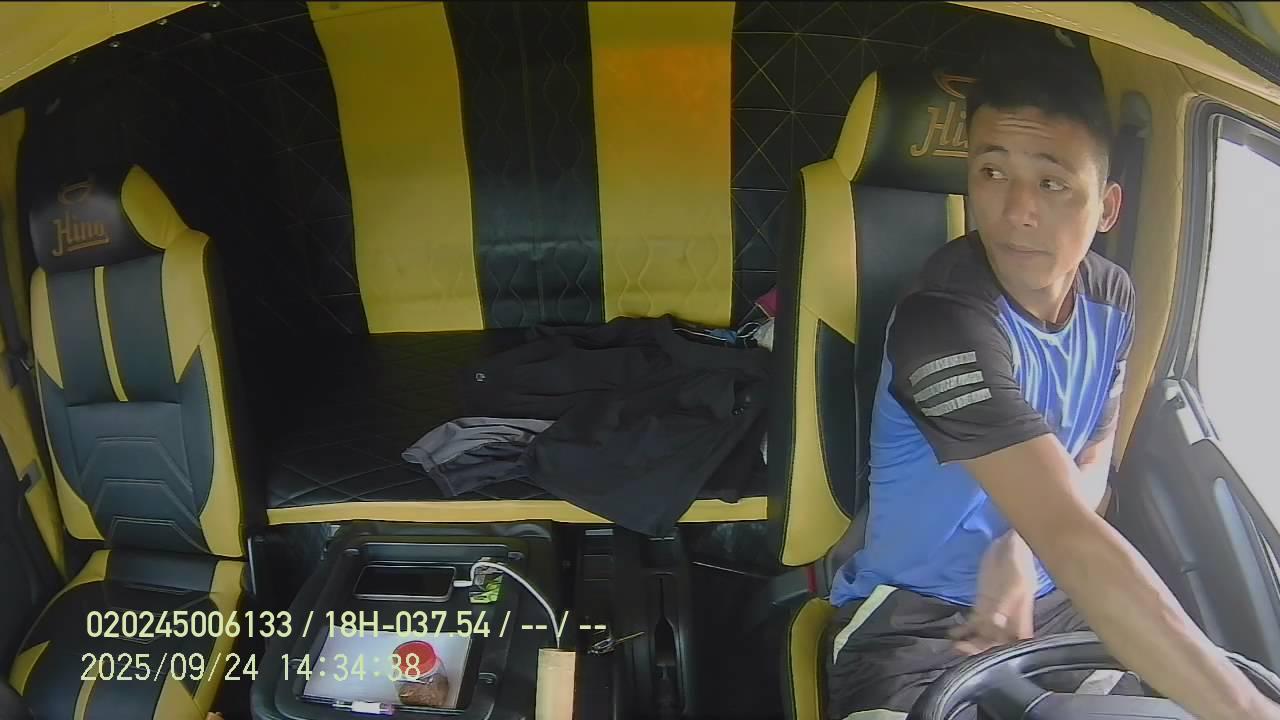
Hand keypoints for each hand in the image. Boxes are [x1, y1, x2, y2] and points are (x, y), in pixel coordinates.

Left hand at [950, 533, 1036, 655]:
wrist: (1011, 542)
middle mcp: (1010, 616)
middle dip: (983, 649)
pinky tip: (952, 633)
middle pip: (999, 640)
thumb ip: (1006, 602)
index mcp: (1023, 614)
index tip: (992, 663)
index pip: (1019, 641)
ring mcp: (995, 609)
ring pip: (985, 631)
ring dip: (971, 641)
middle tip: (962, 651)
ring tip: (954, 646)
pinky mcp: (983, 600)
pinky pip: (974, 618)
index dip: (1009, 654)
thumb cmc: (1020, 559)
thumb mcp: (1016, 580)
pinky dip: (964, 627)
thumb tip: (997, 623)